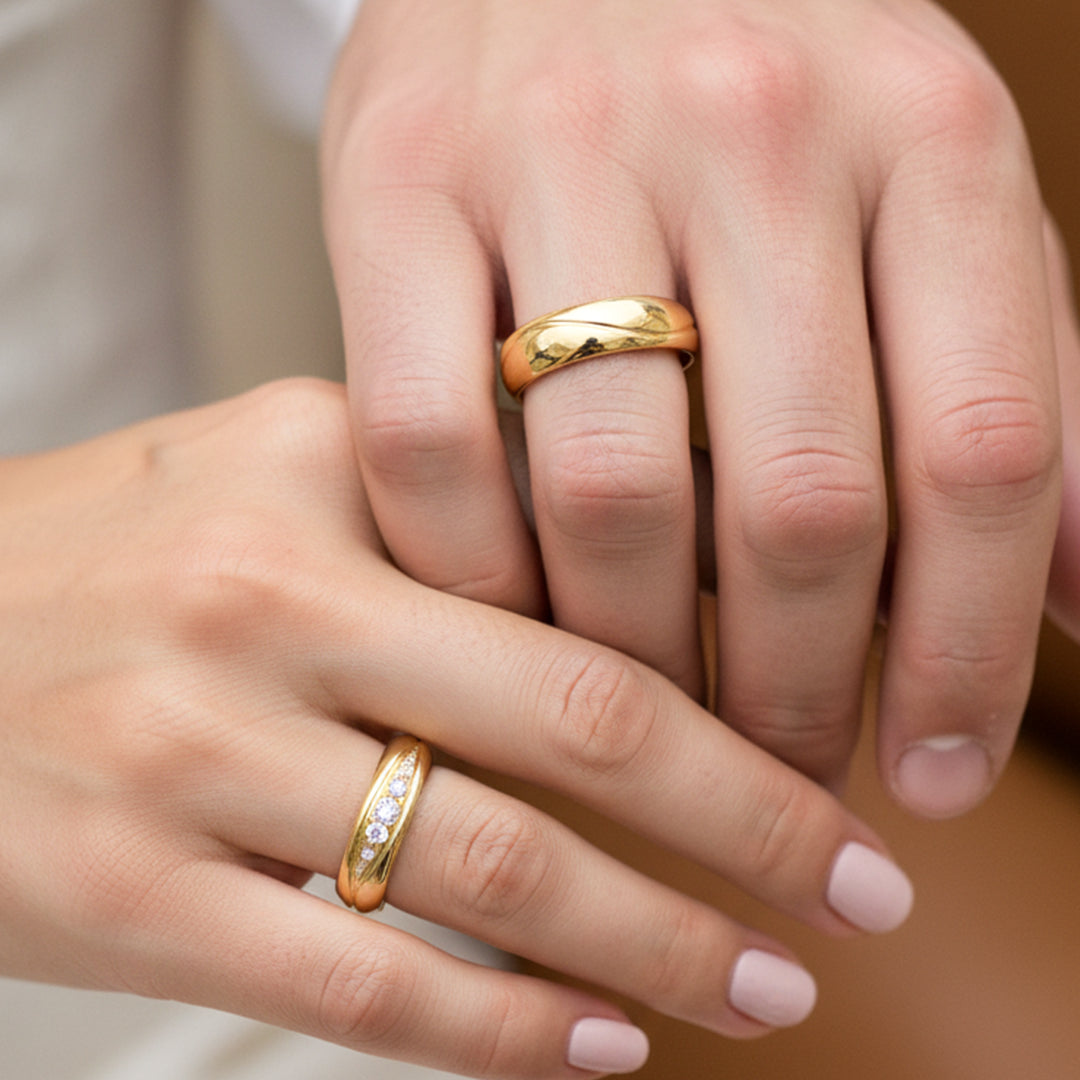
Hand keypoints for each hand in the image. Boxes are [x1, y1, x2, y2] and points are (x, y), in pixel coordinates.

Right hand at [0, 381, 912, 1076]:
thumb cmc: (114, 557)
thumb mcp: (272, 475)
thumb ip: (438, 519)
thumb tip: (635, 605)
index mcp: (321, 465)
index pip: (580, 566)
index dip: (723, 663)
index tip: (819, 730)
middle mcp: (264, 593)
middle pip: (578, 714)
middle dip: (753, 817)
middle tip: (864, 884)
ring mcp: (188, 746)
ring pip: (495, 865)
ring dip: (662, 940)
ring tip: (772, 986)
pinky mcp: (125, 893)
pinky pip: (365, 978)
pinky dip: (508, 1028)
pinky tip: (607, 1045)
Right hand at [321, 0, 1059, 814]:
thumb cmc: (759, 93)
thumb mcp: (926, 201)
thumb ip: (1019, 383)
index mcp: (926, 136)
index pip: (985, 452)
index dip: (967, 657)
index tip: (928, 777)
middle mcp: (753, 130)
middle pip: (799, 502)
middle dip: (792, 693)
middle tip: (777, 774)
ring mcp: (556, 150)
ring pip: (613, 490)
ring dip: (638, 662)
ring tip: (652, 721)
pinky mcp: (395, 184)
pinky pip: (430, 439)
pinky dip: (472, 572)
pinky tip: (512, 625)